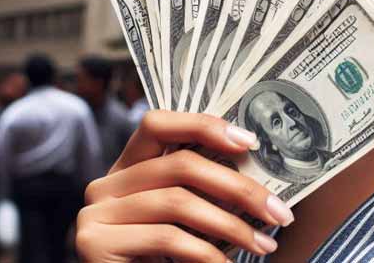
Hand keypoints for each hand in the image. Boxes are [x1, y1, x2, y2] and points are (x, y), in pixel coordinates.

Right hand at [77, 111, 295, 262]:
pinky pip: (166, 238)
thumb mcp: (184, 220)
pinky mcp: (94, 243)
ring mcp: (95, 212)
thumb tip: (259, 177)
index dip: (203, 125)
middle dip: (239, 188)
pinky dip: (206, 254)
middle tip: (279, 212)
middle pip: (179, 164)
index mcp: (127, 169)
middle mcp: (105, 184)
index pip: (157, 123)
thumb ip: (202, 191)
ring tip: (264, 245)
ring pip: (177, 202)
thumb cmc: (164, 262)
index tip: (249, 142)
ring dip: (232, 226)